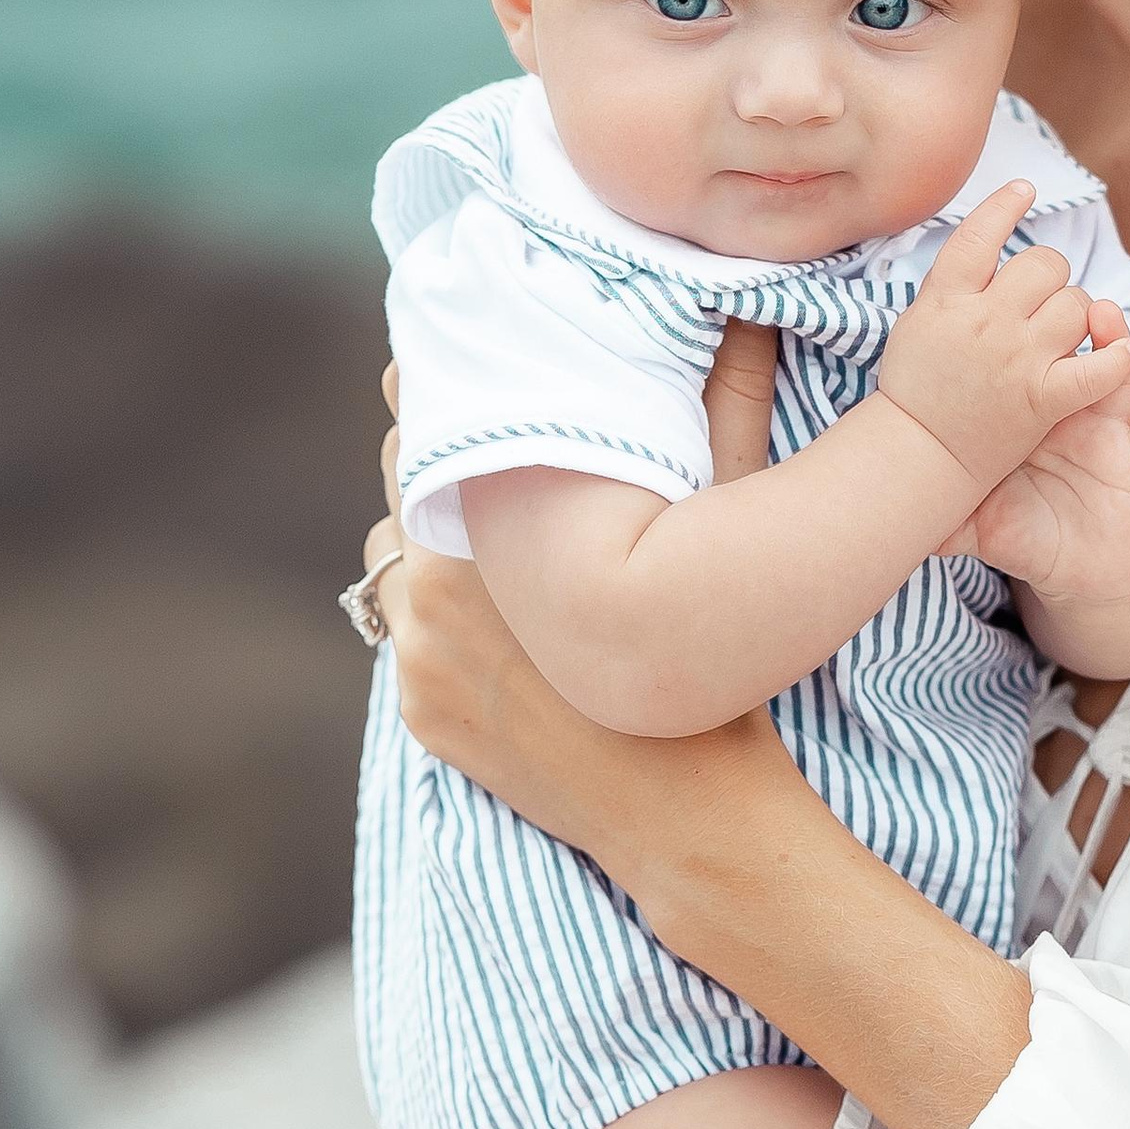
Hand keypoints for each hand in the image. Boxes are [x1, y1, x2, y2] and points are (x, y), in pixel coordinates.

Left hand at [362, 386, 798, 874]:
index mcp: (489, 529)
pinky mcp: (420, 715)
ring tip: (500, 548)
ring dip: (430, 544)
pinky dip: (434, 619)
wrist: (694, 822)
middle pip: (401, 483)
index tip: (480, 368)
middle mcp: (432, 590)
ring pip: (390, 561)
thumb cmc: (721, 665)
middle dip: (447, 463)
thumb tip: (739, 307)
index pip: (424, 420)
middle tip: (504, 452)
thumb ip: (722, 400)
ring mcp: (417, 659)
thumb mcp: (724, 517)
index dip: (452, 386)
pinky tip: (500, 620)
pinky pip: (401, 635)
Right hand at [878, 183, 1129, 494]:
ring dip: (1075, 314)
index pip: (979, 235)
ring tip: (1058, 333)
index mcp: (945, 299)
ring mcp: (1016, 360)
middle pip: (1044, 265)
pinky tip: (1118, 354)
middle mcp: (983, 323)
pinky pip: (1097, 366)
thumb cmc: (918, 384)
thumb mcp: (918, 319)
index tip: (1024, 190)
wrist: (921, 452)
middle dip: (1050, 274)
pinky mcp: (1043, 398)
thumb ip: (954, 281)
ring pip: (1076, 305)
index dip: (1005, 205)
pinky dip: (1114, 359)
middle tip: (1040, 297)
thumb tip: (987, 235)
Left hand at [961, 299, 1129, 603]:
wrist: (1079, 565)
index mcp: (1026, 415)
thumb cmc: (1029, 532)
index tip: (996, 295)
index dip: (1016, 332)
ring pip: (1115, 376)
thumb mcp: (980, 524)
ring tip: (1107, 316)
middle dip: (1066, 324)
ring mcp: (1108, 429)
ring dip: (1115, 344)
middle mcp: (1068, 410)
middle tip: (1049, 296)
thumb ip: (946, 516)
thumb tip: (899, 525)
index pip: (1022, 364)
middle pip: (1069, 353)